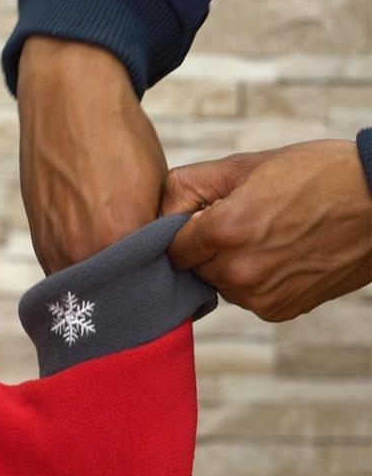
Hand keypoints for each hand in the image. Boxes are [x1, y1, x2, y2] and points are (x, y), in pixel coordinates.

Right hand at [16, 36, 166, 274]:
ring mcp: (56, 250)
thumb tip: (162, 266)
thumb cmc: (119, 136)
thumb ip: (155, 235)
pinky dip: (83, 273)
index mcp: (122, 237)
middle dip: (133, 294)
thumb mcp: (157, 187)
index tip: (170, 288)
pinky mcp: (40, 244)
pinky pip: (66, 276)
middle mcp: (84, 251)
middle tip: (147, 284)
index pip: (150, 287)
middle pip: (117, 297)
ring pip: (89, 291)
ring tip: (121, 270)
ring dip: (105, 287)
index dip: (161, 290)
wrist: (69, 99)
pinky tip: (96, 255)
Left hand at [162, 140, 371, 321]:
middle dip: (207, 250)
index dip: (184, 233)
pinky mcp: (278, 311)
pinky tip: (282, 256)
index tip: (203, 220)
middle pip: (194, 269)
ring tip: (268, 237)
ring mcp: (259, 296)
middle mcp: (238, 271)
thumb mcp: (247, 165)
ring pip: (221, 285)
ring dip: (231, 267)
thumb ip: (190, 186)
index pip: (171, 249)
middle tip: (244, 224)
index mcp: (224, 230)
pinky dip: (256, 282)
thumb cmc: (317, 176)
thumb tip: (158, 212)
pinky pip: (248, 299)